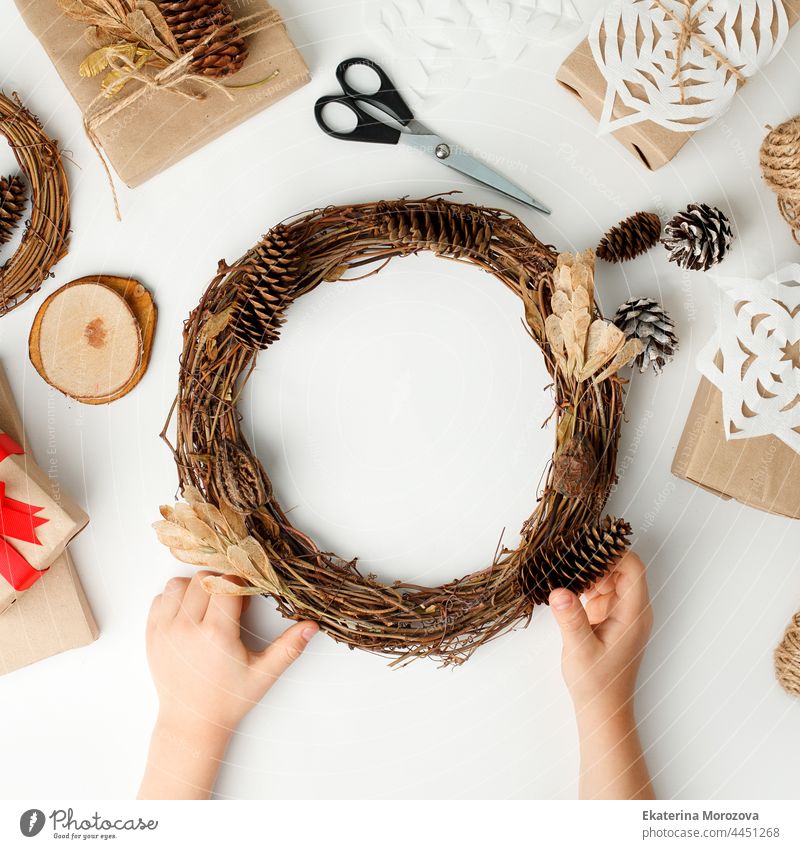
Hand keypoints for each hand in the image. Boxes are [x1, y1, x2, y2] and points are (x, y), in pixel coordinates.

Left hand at [146, 571, 317, 735]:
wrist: (191, 723)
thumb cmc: (228, 699)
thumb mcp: (263, 674)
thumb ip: (288, 648)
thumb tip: (312, 626)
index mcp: (216, 634)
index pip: (227, 584)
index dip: (241, 585)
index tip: (246, 599)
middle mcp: (187, 628)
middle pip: (203, 579)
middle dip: (220, 583)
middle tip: (230, 603)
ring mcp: (165, 631)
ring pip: (178, 585)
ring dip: (195, 588)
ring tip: (208, 606)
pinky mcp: (151, 636)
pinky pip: (159, 599)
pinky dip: (174, 600)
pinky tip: (189, 615)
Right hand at [549, 551, 654, 798]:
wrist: (602, 708)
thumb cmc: (597, 683)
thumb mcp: (581, 650)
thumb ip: (571, 619)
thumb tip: (560, 591)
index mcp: (634, 613)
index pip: (633, 568)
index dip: (612, 553)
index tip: (585, 548)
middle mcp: (632, 608)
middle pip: (621, 567)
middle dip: (596, 557)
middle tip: (567, 553)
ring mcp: (621, 611)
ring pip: (609, 575)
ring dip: (587, 569)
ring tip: (561, 564)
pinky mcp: (608, 616)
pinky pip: (599, 589)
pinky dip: (583, 582)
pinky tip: (564, 583)